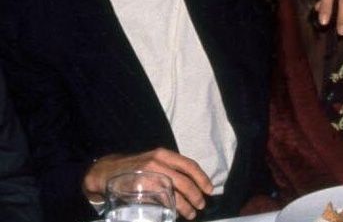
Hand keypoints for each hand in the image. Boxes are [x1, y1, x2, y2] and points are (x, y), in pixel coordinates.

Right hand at [83, 148, 212, 219]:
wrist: (107, 171)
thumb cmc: (135, 167)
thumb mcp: (154, 161)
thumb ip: (170, 168)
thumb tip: (191, 183)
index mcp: (164, 154)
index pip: (189, 165)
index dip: (202, 178)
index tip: (210, 189)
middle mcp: (158, 162)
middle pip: (184, 181)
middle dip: (196, 195)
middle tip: (201, 205)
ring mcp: (148, 175)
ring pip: (174, 193)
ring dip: (185, 206)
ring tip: (191, 214)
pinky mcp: (139, 189)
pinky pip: (159, 201)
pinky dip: (170, 208)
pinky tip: (174, 214)